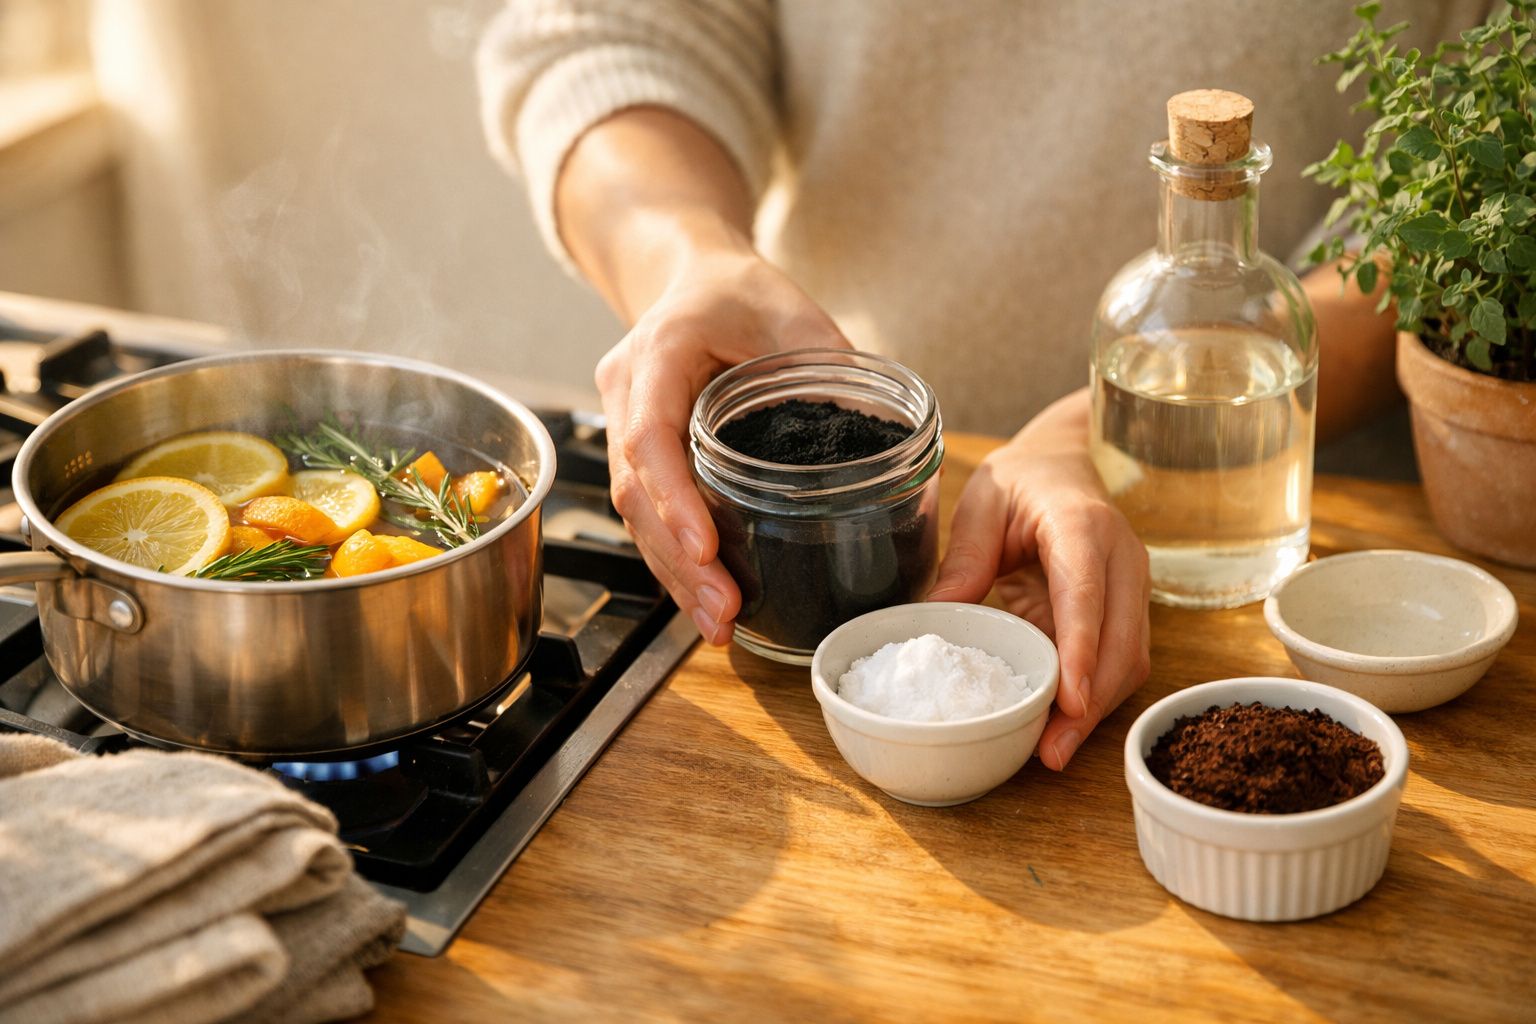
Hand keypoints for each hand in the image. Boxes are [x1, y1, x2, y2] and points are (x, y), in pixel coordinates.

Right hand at [595, 245, 849, 643]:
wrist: (694, 276)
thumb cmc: (744, 291)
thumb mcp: (796, 312)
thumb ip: (833, 367)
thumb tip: (889, 437)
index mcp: (660, 350)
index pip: (651, 434)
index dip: (675, 498)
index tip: (708, 550)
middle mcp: (627, 390)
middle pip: (636, 488)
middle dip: (678, 559)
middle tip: (722, 612)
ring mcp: (623, 421)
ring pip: (635, 511)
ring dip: (675, 573)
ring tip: (718, 624)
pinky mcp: (638, 452)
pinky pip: (649, 511)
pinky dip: (677, 558)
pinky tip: (708, 598)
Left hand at [927, 390, 1150, 770]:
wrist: (1064, 464)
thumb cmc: (1022, 481)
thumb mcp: (983, 500)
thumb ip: (966, 554)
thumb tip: (939, 614)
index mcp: (1083, 525)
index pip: (1088, 591)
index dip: (1082, 646)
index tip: (1071, 697)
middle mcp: (1122, 559)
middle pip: (1123, 640)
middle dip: (1092, 700)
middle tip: (1053, 751)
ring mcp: (1131, 588)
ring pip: (1130, 660)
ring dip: (1097, 711)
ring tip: (1052, 753)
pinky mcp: (1125, 612)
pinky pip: (1119, 663)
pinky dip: (1094, 699)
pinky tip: (1060, 730)